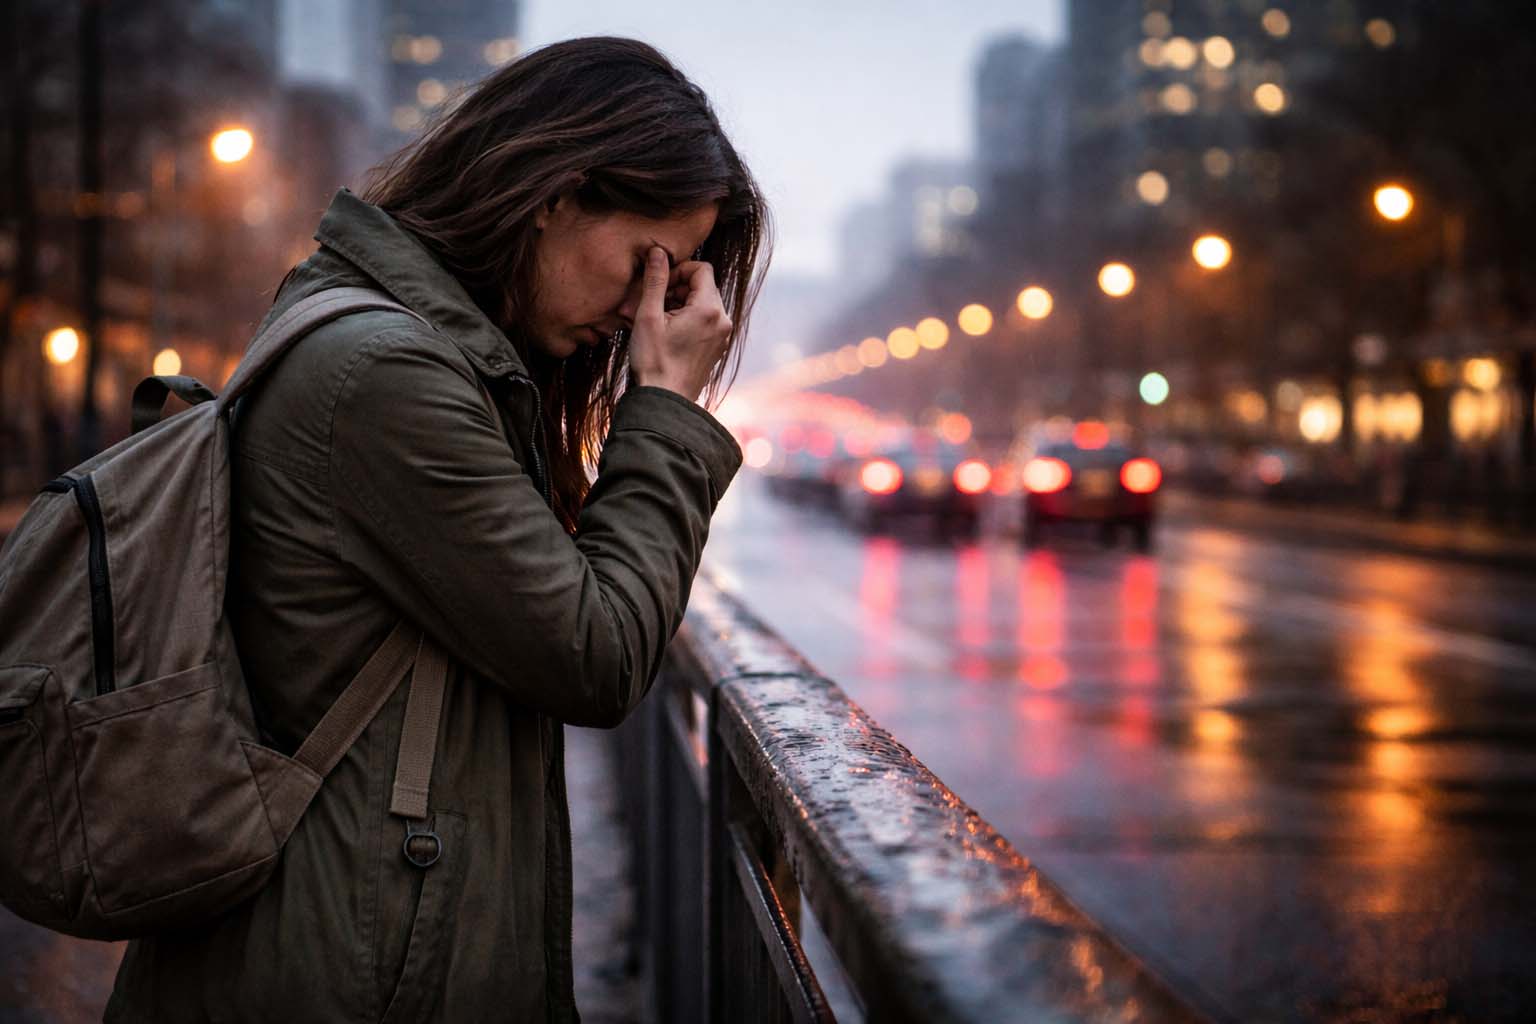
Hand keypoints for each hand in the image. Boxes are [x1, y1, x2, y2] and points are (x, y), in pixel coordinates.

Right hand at [627, 247, 731, 402]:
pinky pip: (706, 321)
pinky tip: (669, 333)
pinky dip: (689, 319)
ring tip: (659, 320)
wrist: (664, 401)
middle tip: (655, 303)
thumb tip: (658, 252)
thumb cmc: (654, 361)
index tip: (659, 285)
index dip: (678, 271)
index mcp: (709, 309)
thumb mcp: (648, 316)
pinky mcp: (717, 348)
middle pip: (704, 286)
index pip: (702, 269)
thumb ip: (655, 280)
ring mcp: (722, 336)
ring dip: (682, 304)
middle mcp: (723, 320)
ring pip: (704, 303)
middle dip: (678, 288)